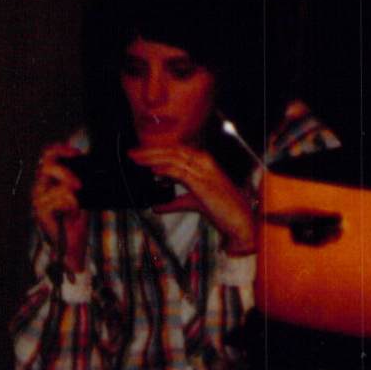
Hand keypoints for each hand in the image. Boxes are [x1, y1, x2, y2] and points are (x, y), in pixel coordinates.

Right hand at [30, 143, 82, 230]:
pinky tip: (71, 214)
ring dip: (74, 198)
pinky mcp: (42, 211)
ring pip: (61, 186)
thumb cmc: (74, 219)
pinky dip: (72, 206)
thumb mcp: (79, 194)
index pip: (47, 155)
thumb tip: (83, 162)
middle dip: (66, 173)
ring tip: (75, 209)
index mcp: (46, 180)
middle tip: (79, 185)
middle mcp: (39, 187)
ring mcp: (39, 199)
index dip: (60, 149)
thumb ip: (76, 177)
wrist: (71, 244)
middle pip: (48, 166)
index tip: (76, 152)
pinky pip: (62, 199)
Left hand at [130, 141, 253, 245]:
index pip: (175, 150)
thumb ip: (174, 202)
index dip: (156, 150)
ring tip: (136, 159)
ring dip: (153, 157)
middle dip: (150, 151)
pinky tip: (153, 170)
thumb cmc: (220, 208)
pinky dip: (165, 169)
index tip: (138, 154)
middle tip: (131, 153)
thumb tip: (156, 206)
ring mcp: (204, 170)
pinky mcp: (203, 182)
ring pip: (174, 158)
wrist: (238, 219)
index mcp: (202, 161)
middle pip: (172, 150)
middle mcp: (204, 161)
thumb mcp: (192, 202)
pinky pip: (180, 172)